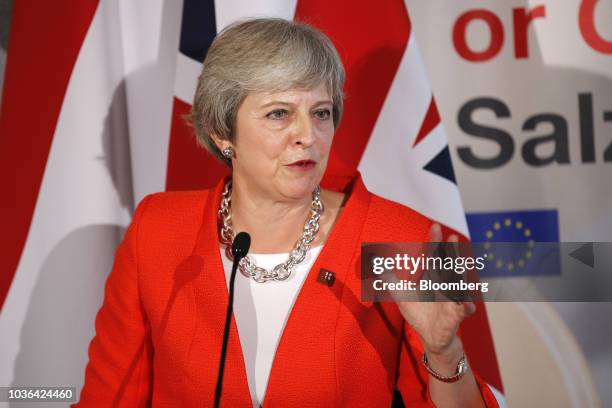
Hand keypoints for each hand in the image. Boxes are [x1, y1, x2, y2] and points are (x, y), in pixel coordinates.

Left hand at [395, 223, 474, 362]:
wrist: (431, 337)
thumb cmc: (419, 312)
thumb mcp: (400, 294)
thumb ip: (389, 277)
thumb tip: (375, 261)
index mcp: (432, 277)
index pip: (434, 256)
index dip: (434, 241)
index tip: (434, 225)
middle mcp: (444, 285)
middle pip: (448, 265)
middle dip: (451, 253)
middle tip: (452, 237)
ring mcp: (452, 299)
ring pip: (459, 285)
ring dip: (460, 275)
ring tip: (461, 264)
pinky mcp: (457, 316)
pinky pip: (464, 310)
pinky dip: (465, 307)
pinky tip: (466, 304)